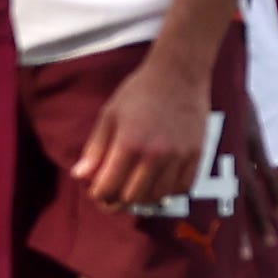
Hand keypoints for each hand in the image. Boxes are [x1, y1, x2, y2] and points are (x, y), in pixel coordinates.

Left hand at [73, 47, 210, 212]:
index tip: (95, 192)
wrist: (179, 75)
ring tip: (131, 192)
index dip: (99, 195)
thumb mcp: (108, 116)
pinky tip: (156, 185)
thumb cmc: (138, 93)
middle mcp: (156, 154)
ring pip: (158, 196)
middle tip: (110, 198)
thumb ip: (95, 149)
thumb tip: (79, 176)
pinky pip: (183, 187)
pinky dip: (167, 192)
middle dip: (117, 202)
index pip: (109, 186)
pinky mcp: (198, 155)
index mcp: (129, 143)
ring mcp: (180, 157)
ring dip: (141, 199)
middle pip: (133, 197)